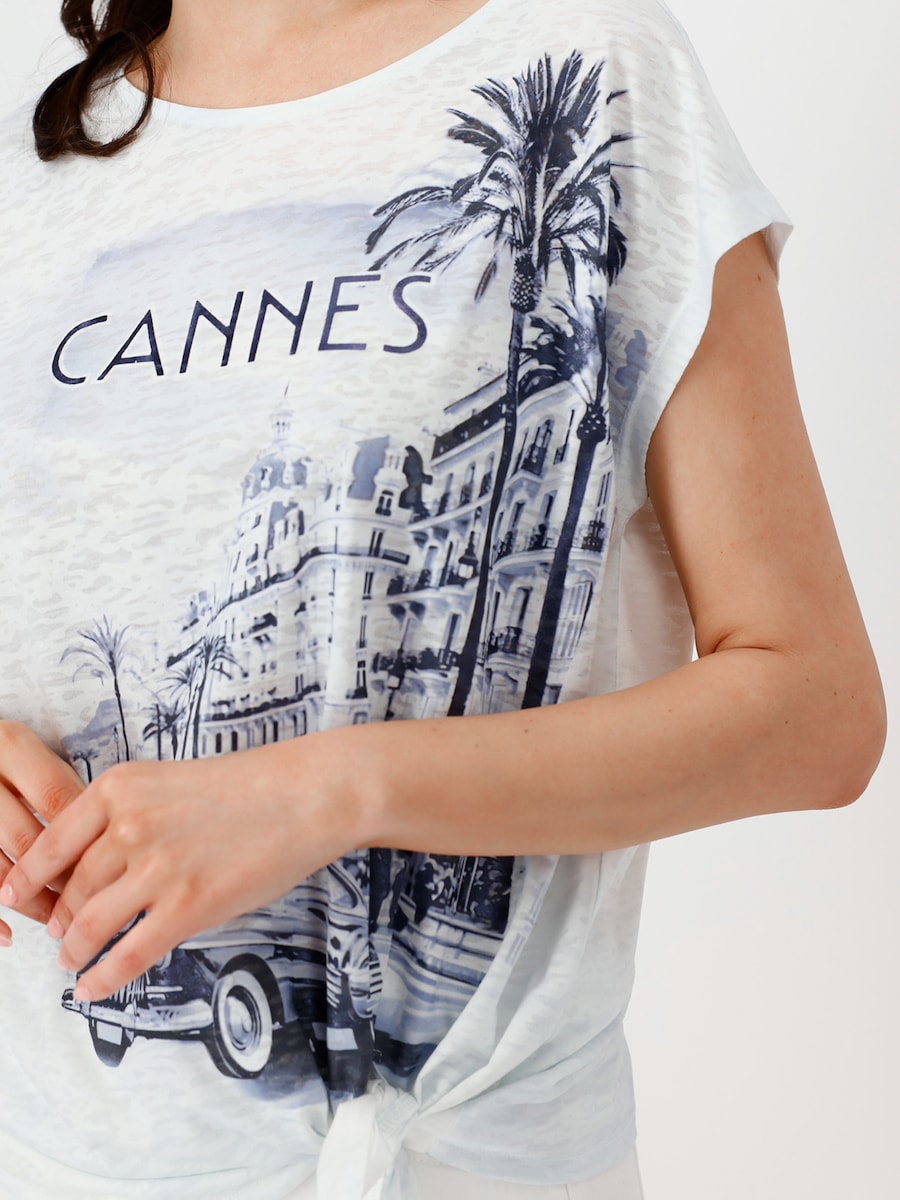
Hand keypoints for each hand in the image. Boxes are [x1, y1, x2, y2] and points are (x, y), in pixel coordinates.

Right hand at [0, 721, 84, 944]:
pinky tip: (8, 935)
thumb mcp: (26, 754)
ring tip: (57, 922)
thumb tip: (106, 839)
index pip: (58, 798)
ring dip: (30, 903)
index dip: (86, 839)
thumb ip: (57, 785)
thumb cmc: (0, 760)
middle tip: (89, 905)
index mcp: (8, 745)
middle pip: (28, 840)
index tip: (112, 869)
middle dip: (63, 879)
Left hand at [0, 741, 356, 998]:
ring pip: (89, 926)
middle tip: (58, 935)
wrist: (306, 795)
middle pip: (70, 889)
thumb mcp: (172, 782)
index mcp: (120, 790)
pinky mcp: (187, 907)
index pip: (51, 843)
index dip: (29, 879)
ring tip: (71, 963)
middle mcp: (128, 827)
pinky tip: (91, 988)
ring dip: (74, 952)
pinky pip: (128, 954)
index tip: (15, 896)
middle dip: (59, 920)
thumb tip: (98, 867)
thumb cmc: (250, 787)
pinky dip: (102, 977)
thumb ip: (131, 816)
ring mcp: (156, 869)